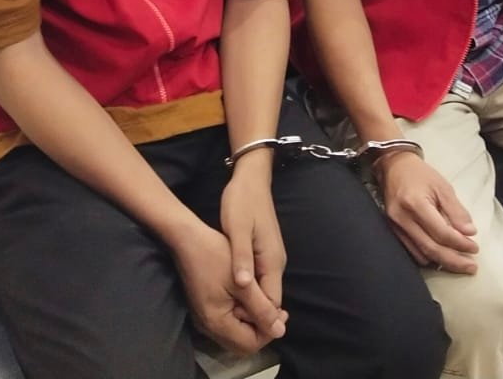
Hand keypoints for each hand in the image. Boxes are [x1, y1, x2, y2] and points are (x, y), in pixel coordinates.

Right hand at [168, 217, 285, 356]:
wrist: (187, 238)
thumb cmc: (216, 256)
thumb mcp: (245, 284)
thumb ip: (262, 309)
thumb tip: (280, 331)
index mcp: (217, 323)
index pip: (250, 343)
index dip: (269, 331)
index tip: (283, 313)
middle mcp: (208, 327)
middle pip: (242, 343)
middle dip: (262, 328)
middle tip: (276, 309)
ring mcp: (204, 318)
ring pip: (235, 333)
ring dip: (252, 322)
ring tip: (263, 301)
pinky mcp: (203, 308)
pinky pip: (227, 322)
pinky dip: (241, 315)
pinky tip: (248, 298)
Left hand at [220, 163, 286, 314]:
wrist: (250, 179)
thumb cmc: (242, 202)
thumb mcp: (238, 229)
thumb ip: (241, 257)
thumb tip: (243, 286)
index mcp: (272, 261)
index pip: (272, 302)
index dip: (257, 317)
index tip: (235, 322)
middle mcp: (276, 264)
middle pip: (269, 299)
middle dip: (252, 312)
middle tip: (227, 318)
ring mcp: (271, 258)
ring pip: (263, 290)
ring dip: (248, 301)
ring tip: (226, 308)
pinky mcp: (263, 253)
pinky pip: (258, 279)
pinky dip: (247, 289)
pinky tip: (230, 290)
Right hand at [378, 152, 478, 273]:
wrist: (393, 166)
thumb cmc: (420, 174)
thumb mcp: (442, 186)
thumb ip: (456, 210)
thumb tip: (470, 233)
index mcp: (416, 203)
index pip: (441, 233)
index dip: (460, 243)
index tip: (475, 248)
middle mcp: (402, 218)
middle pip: (431, 249)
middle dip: (454, 261)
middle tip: (472, 267)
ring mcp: (395, 226)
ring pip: (421, 254)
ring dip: (442, 262)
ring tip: (460, 263)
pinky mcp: (393, 230)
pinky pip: (412, 251)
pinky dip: (429, 257)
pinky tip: (441, 256)